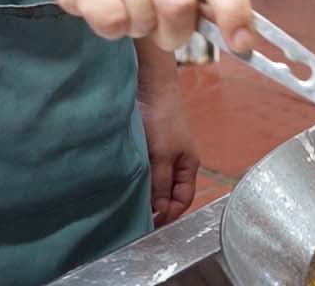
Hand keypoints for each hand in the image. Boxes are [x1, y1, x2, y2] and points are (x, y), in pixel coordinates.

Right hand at [34, 0, 253, 52]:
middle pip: (180, 4)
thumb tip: (235, 28)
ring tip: (125, 3)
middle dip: (175, 32)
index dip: (235, 10)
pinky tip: (103, 4)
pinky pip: (112, 23)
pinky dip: (111, 28)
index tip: (242, 42)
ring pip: (145, 17)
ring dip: (139, 27)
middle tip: (164, 31)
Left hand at [137, 69, 199, 226]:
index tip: (153, 224)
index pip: (183, 199)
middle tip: (138, 217)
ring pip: (156, 182)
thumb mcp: (163, 155)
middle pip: (169, 193)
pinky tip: (126, 182)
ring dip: (145, 191)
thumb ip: (160, 183)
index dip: (170, 213)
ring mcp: (162, 155)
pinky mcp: (149, 148)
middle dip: (157, 205)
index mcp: (188, 166)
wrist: (152, 89)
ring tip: (130, 201)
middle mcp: (177, 163)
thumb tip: (159, 209)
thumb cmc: (164, 119)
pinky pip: (146, 170)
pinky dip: (138, 178)